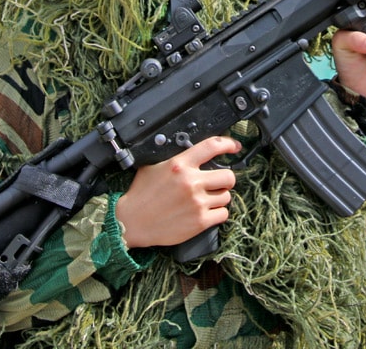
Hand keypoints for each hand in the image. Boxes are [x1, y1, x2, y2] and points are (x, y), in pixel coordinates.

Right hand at [114, 135, 240, 249]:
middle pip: (228, 176)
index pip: (212, 147)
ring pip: (226, 196)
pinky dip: (217, 213)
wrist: (132, 222)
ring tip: (207, 199)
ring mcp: (196, 202)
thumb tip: (189, 152)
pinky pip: (223, 214)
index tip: (234, 147)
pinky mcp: (199, 221)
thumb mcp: (152, 167)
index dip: (228, 144)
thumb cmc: (140, 195)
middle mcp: (190, 182)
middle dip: (225, 179)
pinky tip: (207, 212)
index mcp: (179, 165)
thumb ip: (174, 159)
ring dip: (219, 197)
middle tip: (218, 183)